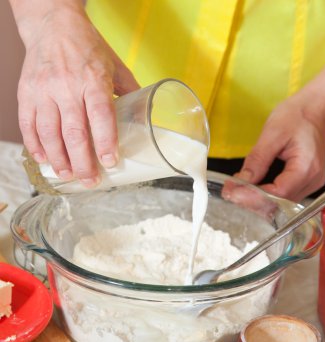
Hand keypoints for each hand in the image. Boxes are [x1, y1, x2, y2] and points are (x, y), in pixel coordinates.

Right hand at [14, 1, 138, 186]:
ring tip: (68, 175)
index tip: (111, 163)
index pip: (100, 115)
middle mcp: (67, 86)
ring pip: (48, 133)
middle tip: (90, 181)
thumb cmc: (88, 47)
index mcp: (93, 79)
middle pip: (74, 132)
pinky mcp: (26, 93)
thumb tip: (145, 118)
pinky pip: (28, 124)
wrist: (52, 26)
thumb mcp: (115, 66)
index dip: (105, 142)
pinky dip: (35, 145)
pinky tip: (44, 159)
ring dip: (58, 159)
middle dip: (82, 162)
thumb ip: (130, 92)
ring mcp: (43, 90)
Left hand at [235, 93, 324, 201]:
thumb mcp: (272, 134)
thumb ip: (257, 160)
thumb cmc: (297, 116)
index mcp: (306, 168)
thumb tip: (240, 181)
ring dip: (257, 200)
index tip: (232, 193)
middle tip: (229, 192)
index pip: (278, 193)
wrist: (316, 109)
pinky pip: (284, 196)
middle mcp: (312, 181)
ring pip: (281, 204)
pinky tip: (250, 188)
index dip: (252, 197)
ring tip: (235, 190)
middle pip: (279, 203)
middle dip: (251, 201)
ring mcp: (311, 184)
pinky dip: (266, 195)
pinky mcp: (306, 183)